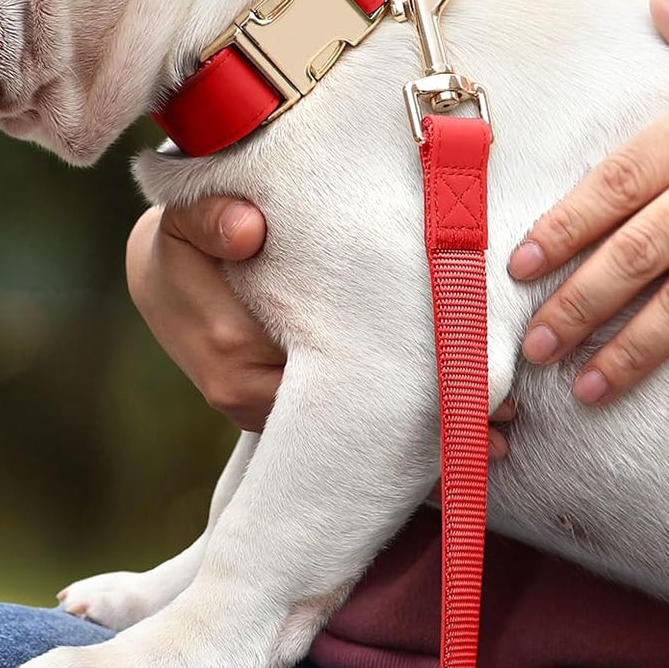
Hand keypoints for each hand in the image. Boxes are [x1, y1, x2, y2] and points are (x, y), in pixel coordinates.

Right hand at [127, 201, 512, 455]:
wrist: (163, 273)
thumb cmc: (187, 242)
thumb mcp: (188, 220)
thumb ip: (213, 219)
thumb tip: (246, 230)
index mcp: (237, 359)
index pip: (325, 387)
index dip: (398, 386)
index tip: (465, 388)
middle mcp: (251, 399)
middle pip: (347, 421)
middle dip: (426, 423)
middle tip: (506, 415)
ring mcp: (264, 412)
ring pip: (349, 433)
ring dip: (420, 440)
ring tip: (501, 434)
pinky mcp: (280, 409)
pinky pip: (341, 430)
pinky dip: (396, 441)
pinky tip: (460, 448)